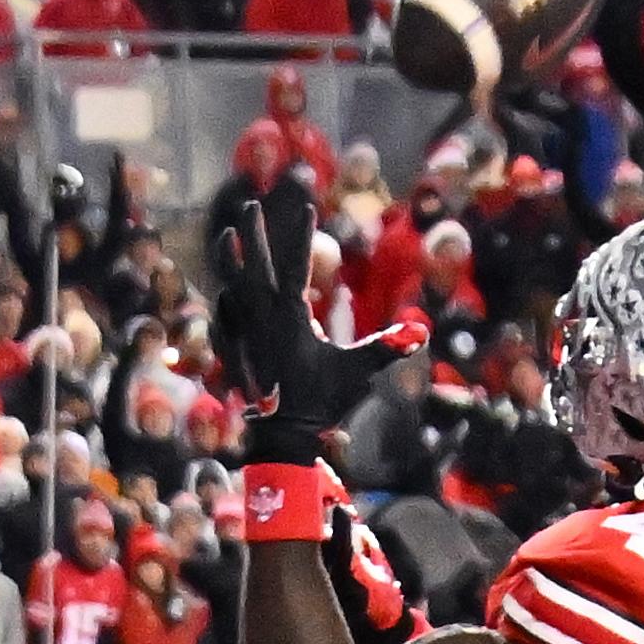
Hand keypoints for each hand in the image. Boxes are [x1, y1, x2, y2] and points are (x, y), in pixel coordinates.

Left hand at [210, 184, 407, 456]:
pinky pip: (223, 314)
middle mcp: (261, 317)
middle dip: (253, 233)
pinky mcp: (232, 350)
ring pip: (230, 285)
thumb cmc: (322, 402)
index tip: (305, 207)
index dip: (301, 234)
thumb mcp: (357, 372)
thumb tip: (421, 333)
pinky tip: (224, 290)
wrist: (282, 437)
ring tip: (225, 235)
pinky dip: (224, 297)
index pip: (296, 264)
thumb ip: (386, 349)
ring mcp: (243, 332)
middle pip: (254, 265)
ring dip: (229, 259)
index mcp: (290, 316)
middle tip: (250, 206)